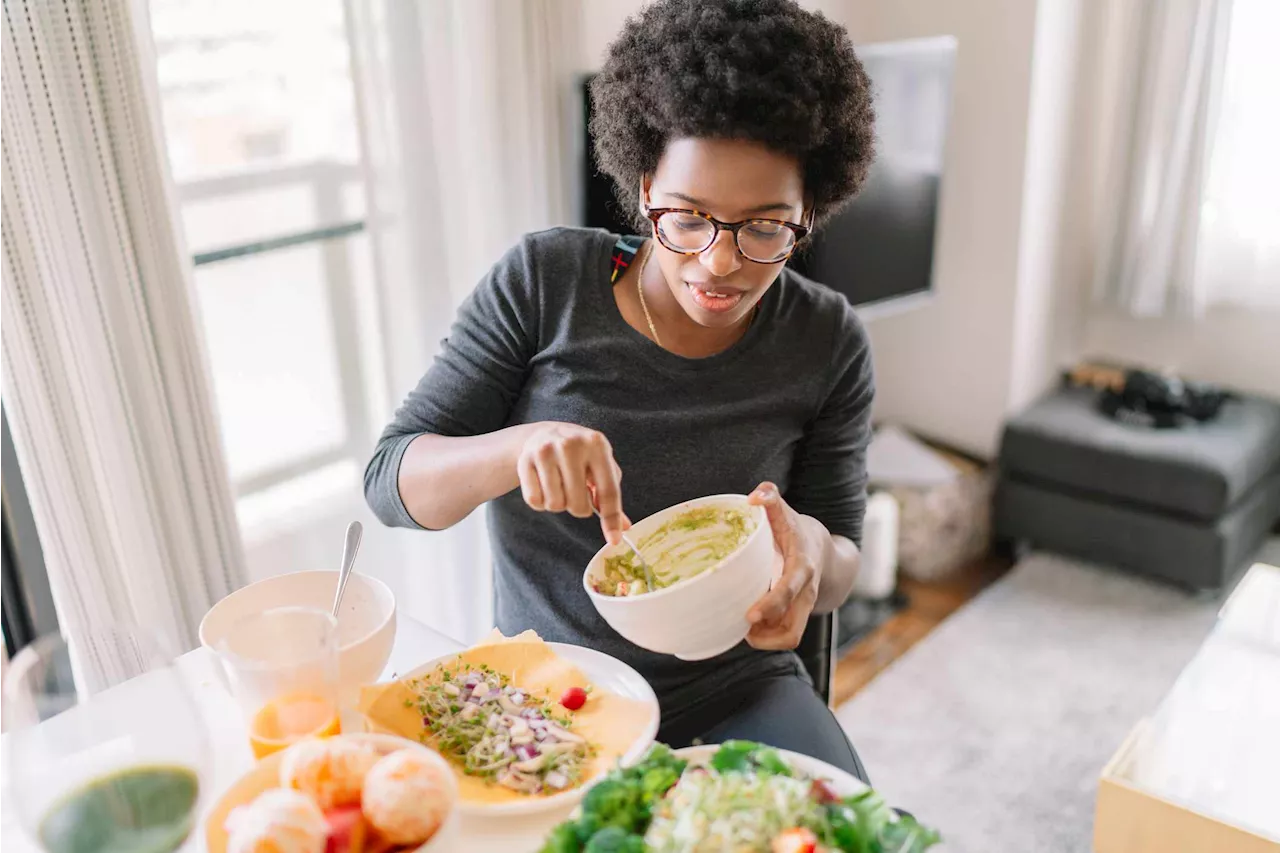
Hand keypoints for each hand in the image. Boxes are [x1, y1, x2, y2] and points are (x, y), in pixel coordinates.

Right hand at [517, 422, 628, 543]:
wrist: (546, 433)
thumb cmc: (581, 455)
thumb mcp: (601, 465)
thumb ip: (610, 495)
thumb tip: (625, 527)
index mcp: (597, 444)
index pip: (608, 490)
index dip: (612, 518)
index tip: (614, 540)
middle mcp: (571, 445)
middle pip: (579, 504)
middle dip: (579, 507)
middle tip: (576, 493)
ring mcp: (545, 451)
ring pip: (556, 505)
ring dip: (559, 504)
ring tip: (560, 486)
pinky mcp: (524, 460)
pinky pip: (535, 501)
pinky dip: (541, 502)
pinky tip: (544, 486)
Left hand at [745, 482, 823, 649]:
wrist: (826, 552)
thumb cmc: (798, 531)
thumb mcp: (787, 513)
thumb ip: (771, 498)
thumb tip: (753, 497)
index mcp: (802, 567)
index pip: (790, 590)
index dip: (771, 605)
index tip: (750, 615)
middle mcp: (806, 593)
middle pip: (793, 628)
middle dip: (767, 636)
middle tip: (741, 627)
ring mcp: (803, 609)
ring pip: (789, 638)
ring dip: (764, 640)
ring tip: (742, 627)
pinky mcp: (797, 618)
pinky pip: (784, 637)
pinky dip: (766, 638)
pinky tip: (749, 626)